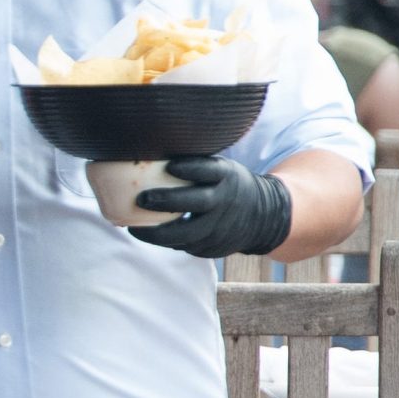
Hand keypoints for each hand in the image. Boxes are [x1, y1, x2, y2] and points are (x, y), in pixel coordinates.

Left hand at [129, 156, 293, 257]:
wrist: (263, 216)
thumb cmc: (225, 185)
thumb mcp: (221, 169)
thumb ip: (194, 164)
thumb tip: (149, 149)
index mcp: (227, 176)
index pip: (211, 170)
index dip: (191, 168)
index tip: (169, 165)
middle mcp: (226, 201)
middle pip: (199, 202)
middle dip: (168, 201)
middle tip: (141, 199)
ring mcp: (222, 227)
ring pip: (189, 234)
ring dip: (159, 234)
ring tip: (134, 229)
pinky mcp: (215, 248)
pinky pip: (188, 246)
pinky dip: (167, 242)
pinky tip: (149, 236)